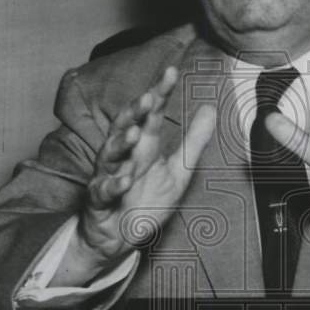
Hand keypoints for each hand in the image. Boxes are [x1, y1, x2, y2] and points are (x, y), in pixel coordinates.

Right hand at [57, 66, 215, 283]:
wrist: (119, 237)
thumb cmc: (146, 200)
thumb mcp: (179, 170)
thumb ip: (194, 141)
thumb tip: (210, 107)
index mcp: (143, 145)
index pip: (151, 113)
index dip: (160, 92)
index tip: (172, 71)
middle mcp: (124, 156)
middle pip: (125, 126)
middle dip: (135, 111)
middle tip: (150, 97)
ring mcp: (109, 175)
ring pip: (110, 154)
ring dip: (121, 142)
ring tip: (135, 131)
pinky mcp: (99, 200)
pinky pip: (104, 190)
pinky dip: (113, 184)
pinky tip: (125, 179)